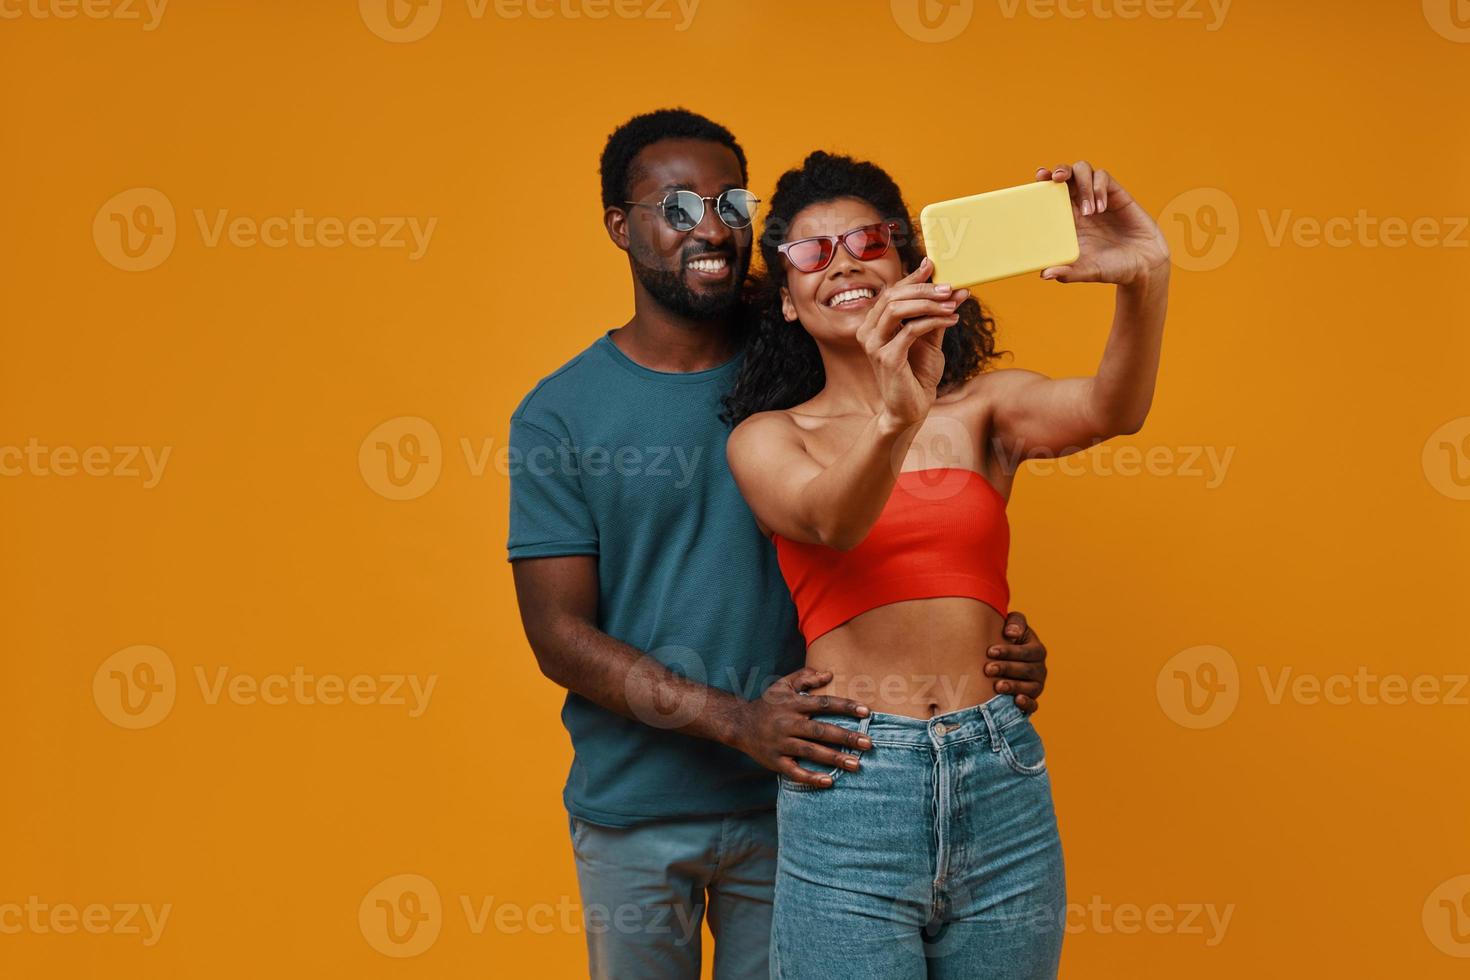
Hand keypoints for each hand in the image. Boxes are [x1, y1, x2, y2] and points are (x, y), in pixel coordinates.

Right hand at [732, 666, 871, 788]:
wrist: (739, 724)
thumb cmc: (767, 703)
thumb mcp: (782, 685)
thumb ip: (805, 678)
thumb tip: (829, 674)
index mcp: (792, 704)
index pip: (823, 704)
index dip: (845, 707)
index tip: (866, 712)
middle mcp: (787, 723)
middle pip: (821, 731)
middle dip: (846, 737)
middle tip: (868, 743)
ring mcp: (781, 744)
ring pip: (811, 752)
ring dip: (834, 759)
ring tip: (856, 764)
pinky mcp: (775, 761)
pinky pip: (795, 771)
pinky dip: (811, 777)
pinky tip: (829, 781)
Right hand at [855, 257, 969, 428]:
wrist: (911, 409)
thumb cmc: (917, 375)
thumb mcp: (930, 341)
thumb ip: (936, 316)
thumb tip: (955, 291)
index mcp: (874, 324)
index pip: (891, 292)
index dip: (911, 277)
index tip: (931, 264)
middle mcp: (868, 331)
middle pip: (892, 295)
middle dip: (923, 288)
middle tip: (949, 288)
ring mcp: (874, 345)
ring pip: (897, 309)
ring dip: (928, 303)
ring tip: (952, 303)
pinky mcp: (887, 358)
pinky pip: (910, 330)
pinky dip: (933, 321)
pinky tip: (952, 320)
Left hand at [984, 610, 1048, 713]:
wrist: (999, 657)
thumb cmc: (1005, 638)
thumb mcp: (1012, 625)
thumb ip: (1015, 622)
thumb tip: (1011, 633)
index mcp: (1037, 650)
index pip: (1027, 651)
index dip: (1009, 651)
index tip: (990, 651)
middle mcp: (1040, 668)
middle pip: (1028, 670)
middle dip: (1007, 669)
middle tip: (988, 669)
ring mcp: (1037, 685)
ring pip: (1031, 688)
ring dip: (1014, 687)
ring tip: (997, 686)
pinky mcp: (1031, 700)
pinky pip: (1033, 705)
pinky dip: (1027, 704)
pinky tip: (1016, 701)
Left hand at [1035, 162, 1170, 285]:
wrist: (1145, 265)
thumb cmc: (1113, 269)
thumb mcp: (1087, 271)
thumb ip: (1067, 273)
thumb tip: (1043, 274)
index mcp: (1067, 220)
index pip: (1049, 194)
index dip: (1042, 181)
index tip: (1039, 176)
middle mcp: (1079, 205)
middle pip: (1065, 175)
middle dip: (1059, 170)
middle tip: (1056, 178)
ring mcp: (1097, 198)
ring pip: (1083, 170)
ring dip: (1082, 185)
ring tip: (1089, 211)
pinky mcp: (1116, 194)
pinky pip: (1103, 177)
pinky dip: (1099, 188)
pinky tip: (1102, 208)